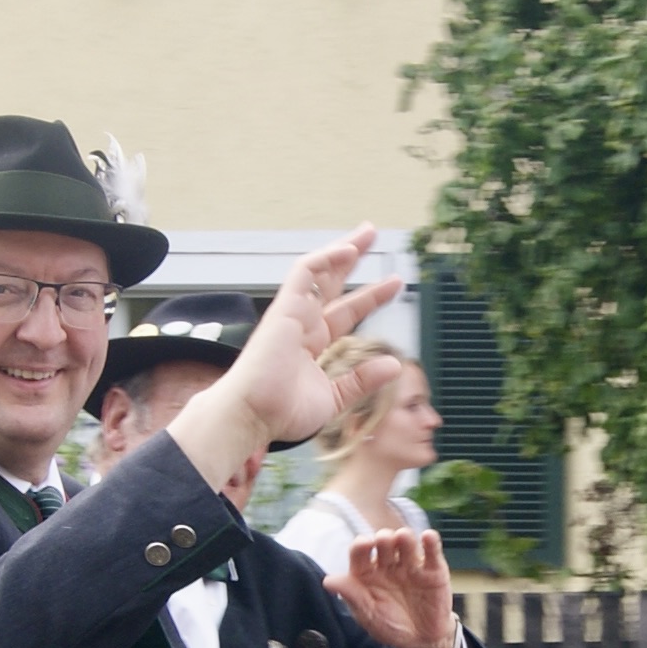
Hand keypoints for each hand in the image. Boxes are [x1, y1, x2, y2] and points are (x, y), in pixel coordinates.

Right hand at [194, 223, 402, 454]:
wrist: (253, 415)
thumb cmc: (282, 412)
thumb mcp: (335, 397)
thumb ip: (362, 380)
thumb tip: (394, 365)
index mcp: (313, 343)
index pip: (345, 311)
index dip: (370, 296)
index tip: (394, 284)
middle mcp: (303, 323)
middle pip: (332, 282)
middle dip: (352, 259)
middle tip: (372, 236)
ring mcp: (293, 313)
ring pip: (319, 271)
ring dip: (343, 249)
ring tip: (367, 232)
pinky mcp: (284, 307)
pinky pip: (304, 272)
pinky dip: (326, 258)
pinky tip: (348, 249)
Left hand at [330, 529, 461, 647]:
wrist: (421, 641)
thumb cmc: (391, 626)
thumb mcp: (369, 615)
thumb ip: (352, 596)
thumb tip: (328, 581)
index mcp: (367, 573)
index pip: (360, 552)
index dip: (361, 545)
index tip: (364, 544)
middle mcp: (388, 564)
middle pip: (384, 542)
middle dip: (383, 538)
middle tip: (384, 541)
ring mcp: (410, 565)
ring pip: (406, 543)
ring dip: (404, 537)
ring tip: (403, 539)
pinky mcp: (433, 569)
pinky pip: (431, 551)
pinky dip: (430, 542)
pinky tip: (427, 537)